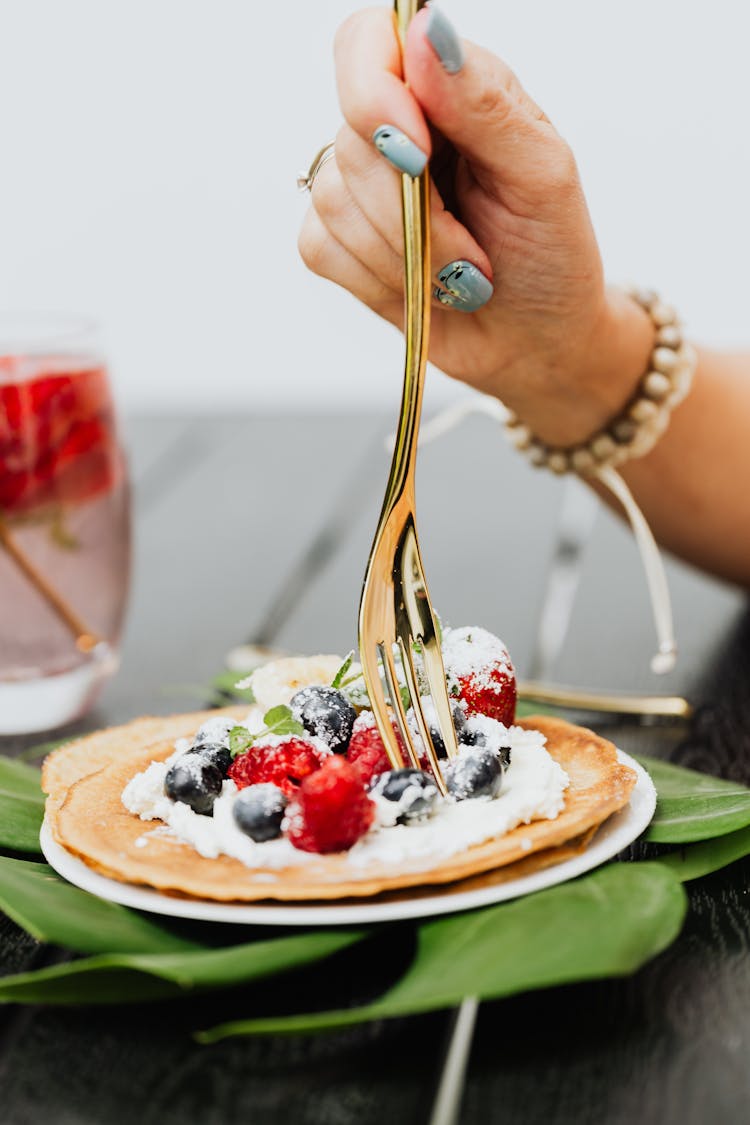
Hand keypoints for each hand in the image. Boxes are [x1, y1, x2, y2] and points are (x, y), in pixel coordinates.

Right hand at [299, 5, 651, 444]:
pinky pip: (320, 248)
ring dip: (404, 256)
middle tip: (472, 252)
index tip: (416, 151)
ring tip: (459, 276)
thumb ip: (485, 103)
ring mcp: (359, 185)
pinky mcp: (337, 243)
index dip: (373, 92)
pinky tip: (422, 288)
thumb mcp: (541, 175)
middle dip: (413, 213)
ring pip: (333, 201)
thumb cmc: (551, 255)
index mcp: (447, 87)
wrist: (538, 342)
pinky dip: (376, 280)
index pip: (368, 42)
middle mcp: (396, 126)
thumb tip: (427, 34)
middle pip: (352, 139)